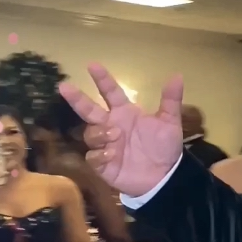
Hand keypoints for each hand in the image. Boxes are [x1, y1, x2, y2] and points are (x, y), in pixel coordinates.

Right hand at [59, 64, 183, 197]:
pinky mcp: (102, 164)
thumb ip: (171, 100)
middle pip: (88, 110)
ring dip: (99, 132)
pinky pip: (92, 156)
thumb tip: (177, 75)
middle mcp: (111, 126)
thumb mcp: (170, 123)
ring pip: (89, 133)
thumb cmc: (164, 147)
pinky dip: (100, 154)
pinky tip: (112, 155)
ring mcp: (105, 145)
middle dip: (76, 98)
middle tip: (64, 87)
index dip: (103, 79)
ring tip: (114, 135)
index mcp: (126, 113)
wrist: (164, 176)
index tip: (92, 65)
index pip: (111, 92)